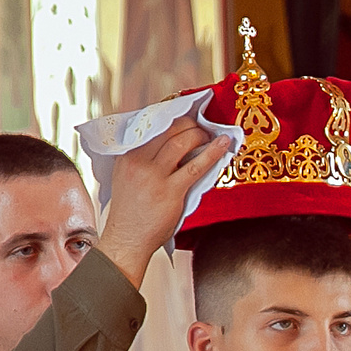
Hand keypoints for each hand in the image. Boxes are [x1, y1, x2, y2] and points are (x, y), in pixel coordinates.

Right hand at [97, 117, 230, 289]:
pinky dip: (213, 153)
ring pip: (182, 142)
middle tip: (202, 126)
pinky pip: (196, 166)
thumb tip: (171, 139)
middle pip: (169, 128)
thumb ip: (143, 158)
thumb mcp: (127, 176)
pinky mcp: (170, 191)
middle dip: (190, 124)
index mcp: (127, 154)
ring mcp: (154, 176)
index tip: (187, 111)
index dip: (174, 116)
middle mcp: (138, 161)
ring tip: (211, 137)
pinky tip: (223, 145)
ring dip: (201, 136)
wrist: (127, 238)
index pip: (152, 124)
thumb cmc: (132, 210)